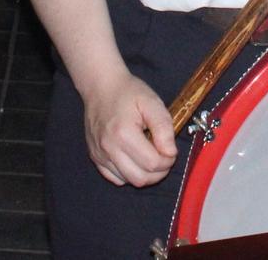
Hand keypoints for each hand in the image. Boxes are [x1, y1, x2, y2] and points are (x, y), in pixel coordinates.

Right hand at [79, 69, 176, 187]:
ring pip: (128, 180)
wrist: (101, 87)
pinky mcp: (95, 157)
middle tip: (164, 157)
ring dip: (144, 174)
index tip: (171, 150)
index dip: (168, 161)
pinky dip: (129, 174)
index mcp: (123, 134)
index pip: (152, 164)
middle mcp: (108, 148)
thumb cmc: (128, 92)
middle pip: (140, 179)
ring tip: (150, 156)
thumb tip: (170, 153)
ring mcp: (100, 155)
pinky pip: (115, 178)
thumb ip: (164, 128)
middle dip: (158, 173)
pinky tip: (135, 159)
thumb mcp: (152, 102)